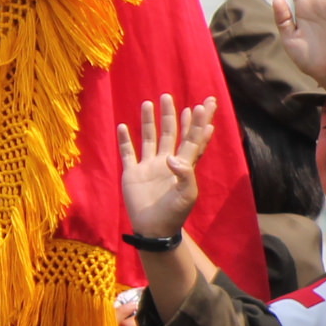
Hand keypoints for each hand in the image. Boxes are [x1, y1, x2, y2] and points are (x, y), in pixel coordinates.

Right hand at [117, 95, 215, 238]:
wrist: (154, 229)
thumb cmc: (175, 213)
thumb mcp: (187, 195)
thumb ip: (185, 175)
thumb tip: (171, 158)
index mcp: (183, 165)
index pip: (193, 139)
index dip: (198, 123)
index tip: (203, 105)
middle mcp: (167, 161)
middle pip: (171, 133)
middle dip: (172, 115)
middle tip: (169, 97)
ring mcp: (149, 166)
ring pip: (150, 138)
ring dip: (149, 121)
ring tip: (149, 103)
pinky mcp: (132, 173)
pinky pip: (128, 153)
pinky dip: (124, 140)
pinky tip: (122, 126)